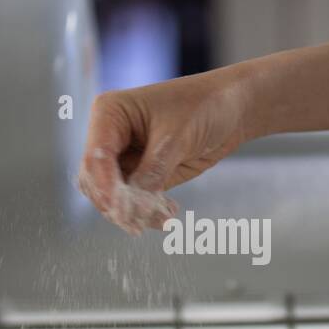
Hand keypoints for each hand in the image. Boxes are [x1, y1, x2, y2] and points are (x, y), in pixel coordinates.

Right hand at [77, 70, 248, 233]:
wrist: (232, 107)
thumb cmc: (204, 105)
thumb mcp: (177, 137)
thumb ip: (153, 171)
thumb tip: (132, 206)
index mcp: (110, 113)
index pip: (96, 157)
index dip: (105, 187)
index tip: (120, 210)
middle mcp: (111, 135)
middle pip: (97, 181)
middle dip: (118, 204)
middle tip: (141, 223)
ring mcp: (125, 156)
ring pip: (114, 196)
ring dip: (136, 212)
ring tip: (165, 216)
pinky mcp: (143, 174)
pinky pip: (136, 201)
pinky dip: (149, 212)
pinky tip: (170, 212)